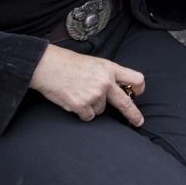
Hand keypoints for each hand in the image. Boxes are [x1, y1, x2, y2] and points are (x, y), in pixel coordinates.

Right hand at [30, 45, 145, 126]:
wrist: (47, 66)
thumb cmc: (68, 63)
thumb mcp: (94, 62)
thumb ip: (107, 74)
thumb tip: (117, 88)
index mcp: (110, 69)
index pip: (136, 79)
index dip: (139, 89)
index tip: (137, 94)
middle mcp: (105, 82)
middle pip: (126, 103)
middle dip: (133, 115)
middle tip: (138, 121)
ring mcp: (94, 95)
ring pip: (101, 110)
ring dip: (93, 106)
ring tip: (80, 93)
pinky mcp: (82, 105)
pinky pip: (88, 116)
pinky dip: (82, 112)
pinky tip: (74, 100)